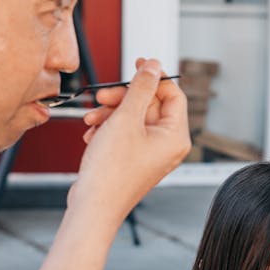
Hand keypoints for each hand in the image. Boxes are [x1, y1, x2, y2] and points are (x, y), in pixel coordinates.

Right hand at [68, 58, 190, 230]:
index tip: (137, 64)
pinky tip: (93, 135)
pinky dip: (108, 129)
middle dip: (123, 98)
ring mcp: (151, 154)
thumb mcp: (126, 118)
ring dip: (111, 113)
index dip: (155, 77)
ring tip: (92, 120)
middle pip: (150, 105)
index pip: (173, 95)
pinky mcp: (134, 160)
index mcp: (176, 136)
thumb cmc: (112, 170)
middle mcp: (168, 146)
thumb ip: (141, 88)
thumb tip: (154, 66)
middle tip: (103, 97)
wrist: (93, 206)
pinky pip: (125, 133)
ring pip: (133, 118)